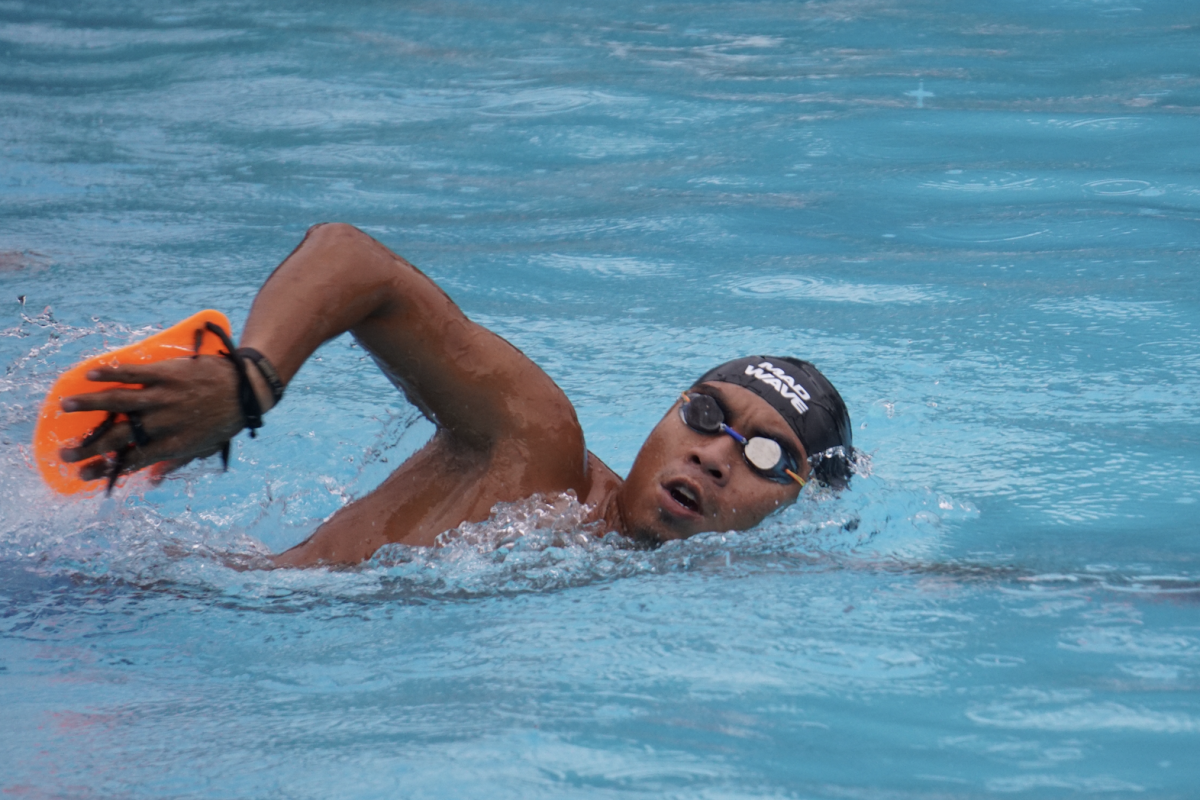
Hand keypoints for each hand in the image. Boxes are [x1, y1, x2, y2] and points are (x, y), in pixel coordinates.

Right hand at [59, 356, 245, 482]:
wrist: (246, 389)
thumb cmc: (225, 421)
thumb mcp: (205, 449)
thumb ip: (176, 464)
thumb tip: (151, 481)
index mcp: (171, 444)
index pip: (131, 460)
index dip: (105, 469)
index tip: (81, 475)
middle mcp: (163, 422)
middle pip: (118, 437)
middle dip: (88, 447)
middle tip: (64, 453)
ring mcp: (163, 396)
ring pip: (119, 401)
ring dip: (89, 403)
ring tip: (65, 406)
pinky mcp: (166, 373)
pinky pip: (133, 372)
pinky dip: (111, 373)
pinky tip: (89, 375)